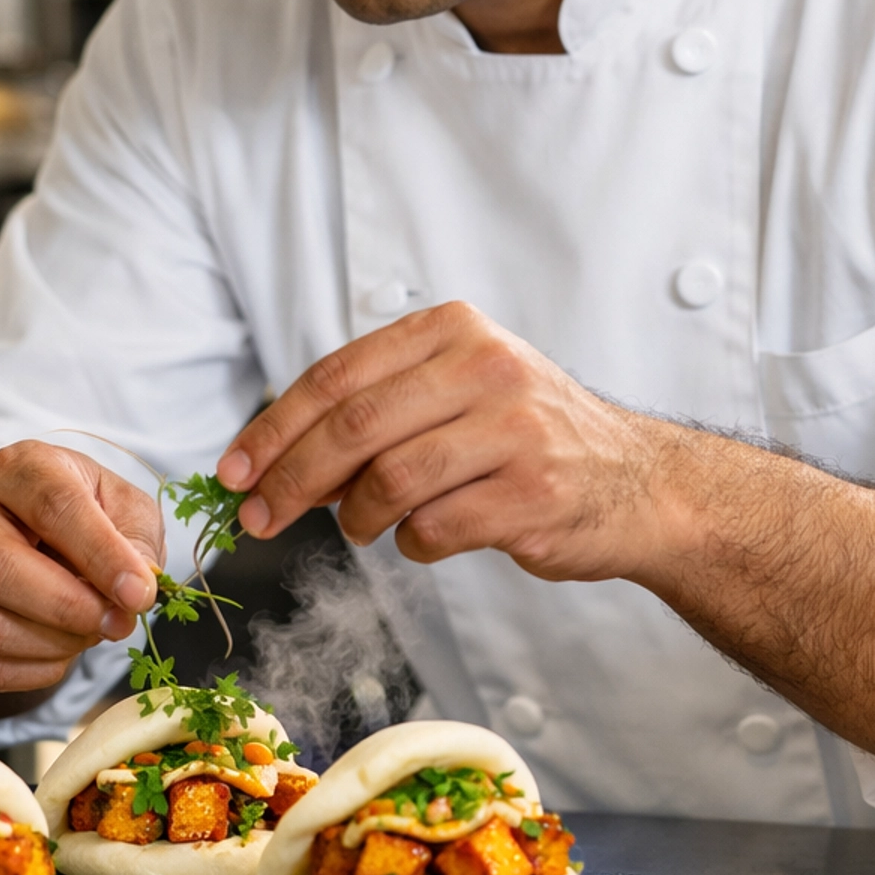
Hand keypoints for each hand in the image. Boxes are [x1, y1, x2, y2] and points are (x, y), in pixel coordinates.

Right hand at [0, 442, 163, 695]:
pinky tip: (62, 648)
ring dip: (54, 643)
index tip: (138, 594)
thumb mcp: (124, 509)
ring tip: (92, 630)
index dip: (99, 555)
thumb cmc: (86, 517)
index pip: (52, 507)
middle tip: (118, 623)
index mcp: (18, 468)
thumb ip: (135, 543)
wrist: (30, 536)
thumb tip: (132, 593)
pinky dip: (35, 668)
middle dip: (68, 607)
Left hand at [216, 303, 671, 581]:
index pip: (337, 376)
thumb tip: (275, 460)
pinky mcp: (531, 496)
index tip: (234, 470)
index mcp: (454, 331)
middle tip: (258, 517)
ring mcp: (514, 431)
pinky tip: (424, 537)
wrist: (640, 482)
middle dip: (289, 480)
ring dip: (356, 518)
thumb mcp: (460, 389)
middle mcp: (486, 369)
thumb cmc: (530, 437)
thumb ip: (378, 409)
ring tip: (362, 527)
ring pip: (388, 481)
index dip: (273, 428)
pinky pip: (433, 529)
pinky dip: (411, 543)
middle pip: (352, 428)